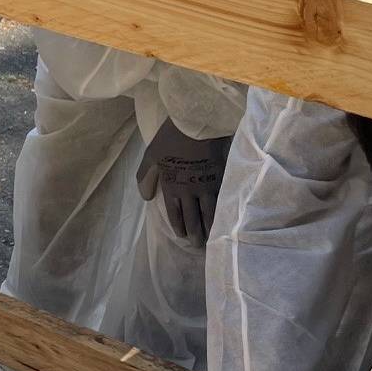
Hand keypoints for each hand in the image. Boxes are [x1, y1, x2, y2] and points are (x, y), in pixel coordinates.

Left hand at [136, 119, 230, 244]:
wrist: (196, 124)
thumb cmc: (170, 139)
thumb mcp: (150, 156)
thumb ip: (145, 177)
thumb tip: (146, 198)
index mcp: (171, 186)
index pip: (175, 213)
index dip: (179, 226)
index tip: (182, 236)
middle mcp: (189, 191)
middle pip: (193, 219)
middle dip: (195, 234)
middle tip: (199, 246)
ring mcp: (207, 186)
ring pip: (209, 214)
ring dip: (210, 229)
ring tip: (212, 239)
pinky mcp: (221, 179)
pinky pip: (222, 201)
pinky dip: (223, 214)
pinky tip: (225, 220)